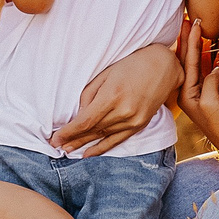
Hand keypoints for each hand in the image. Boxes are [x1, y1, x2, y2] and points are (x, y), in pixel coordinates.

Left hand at [54, 43, 182, 158]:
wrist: (163, 66)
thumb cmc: (131, 65)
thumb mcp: (106, 74)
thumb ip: (89, 95)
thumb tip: (79, 115)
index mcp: (112, 95)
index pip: (85, 121)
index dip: (68, 132)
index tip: (55, 138)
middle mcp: (123, 111)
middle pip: (92, 131)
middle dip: (72, 139)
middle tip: (55, 146)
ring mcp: (134, 120)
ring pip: (103, 136)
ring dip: (83, 144)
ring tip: (67, 150)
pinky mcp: (140, 124)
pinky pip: (118, 140)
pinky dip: (102, 148)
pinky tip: (89, 154)